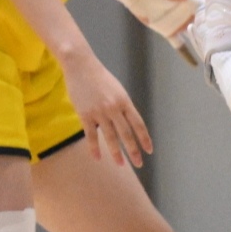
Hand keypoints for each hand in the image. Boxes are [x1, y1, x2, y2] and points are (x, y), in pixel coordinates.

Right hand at [60, 47, 152, 168]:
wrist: (81, 66)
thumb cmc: (100, 78)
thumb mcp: (117, 90)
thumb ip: (123, 107)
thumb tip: (128, 124)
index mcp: (125, 101)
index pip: (138, 124)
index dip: (144, 138)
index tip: (149, 150)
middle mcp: (114, 108)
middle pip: (127, 134)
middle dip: (133, 150)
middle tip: (139, 163)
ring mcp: (99, 112)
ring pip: (110, 137)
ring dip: (116, 153)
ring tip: (121, 165)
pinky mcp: (85, 114)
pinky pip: (91, 135)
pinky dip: (94, 148)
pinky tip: (98, 158)